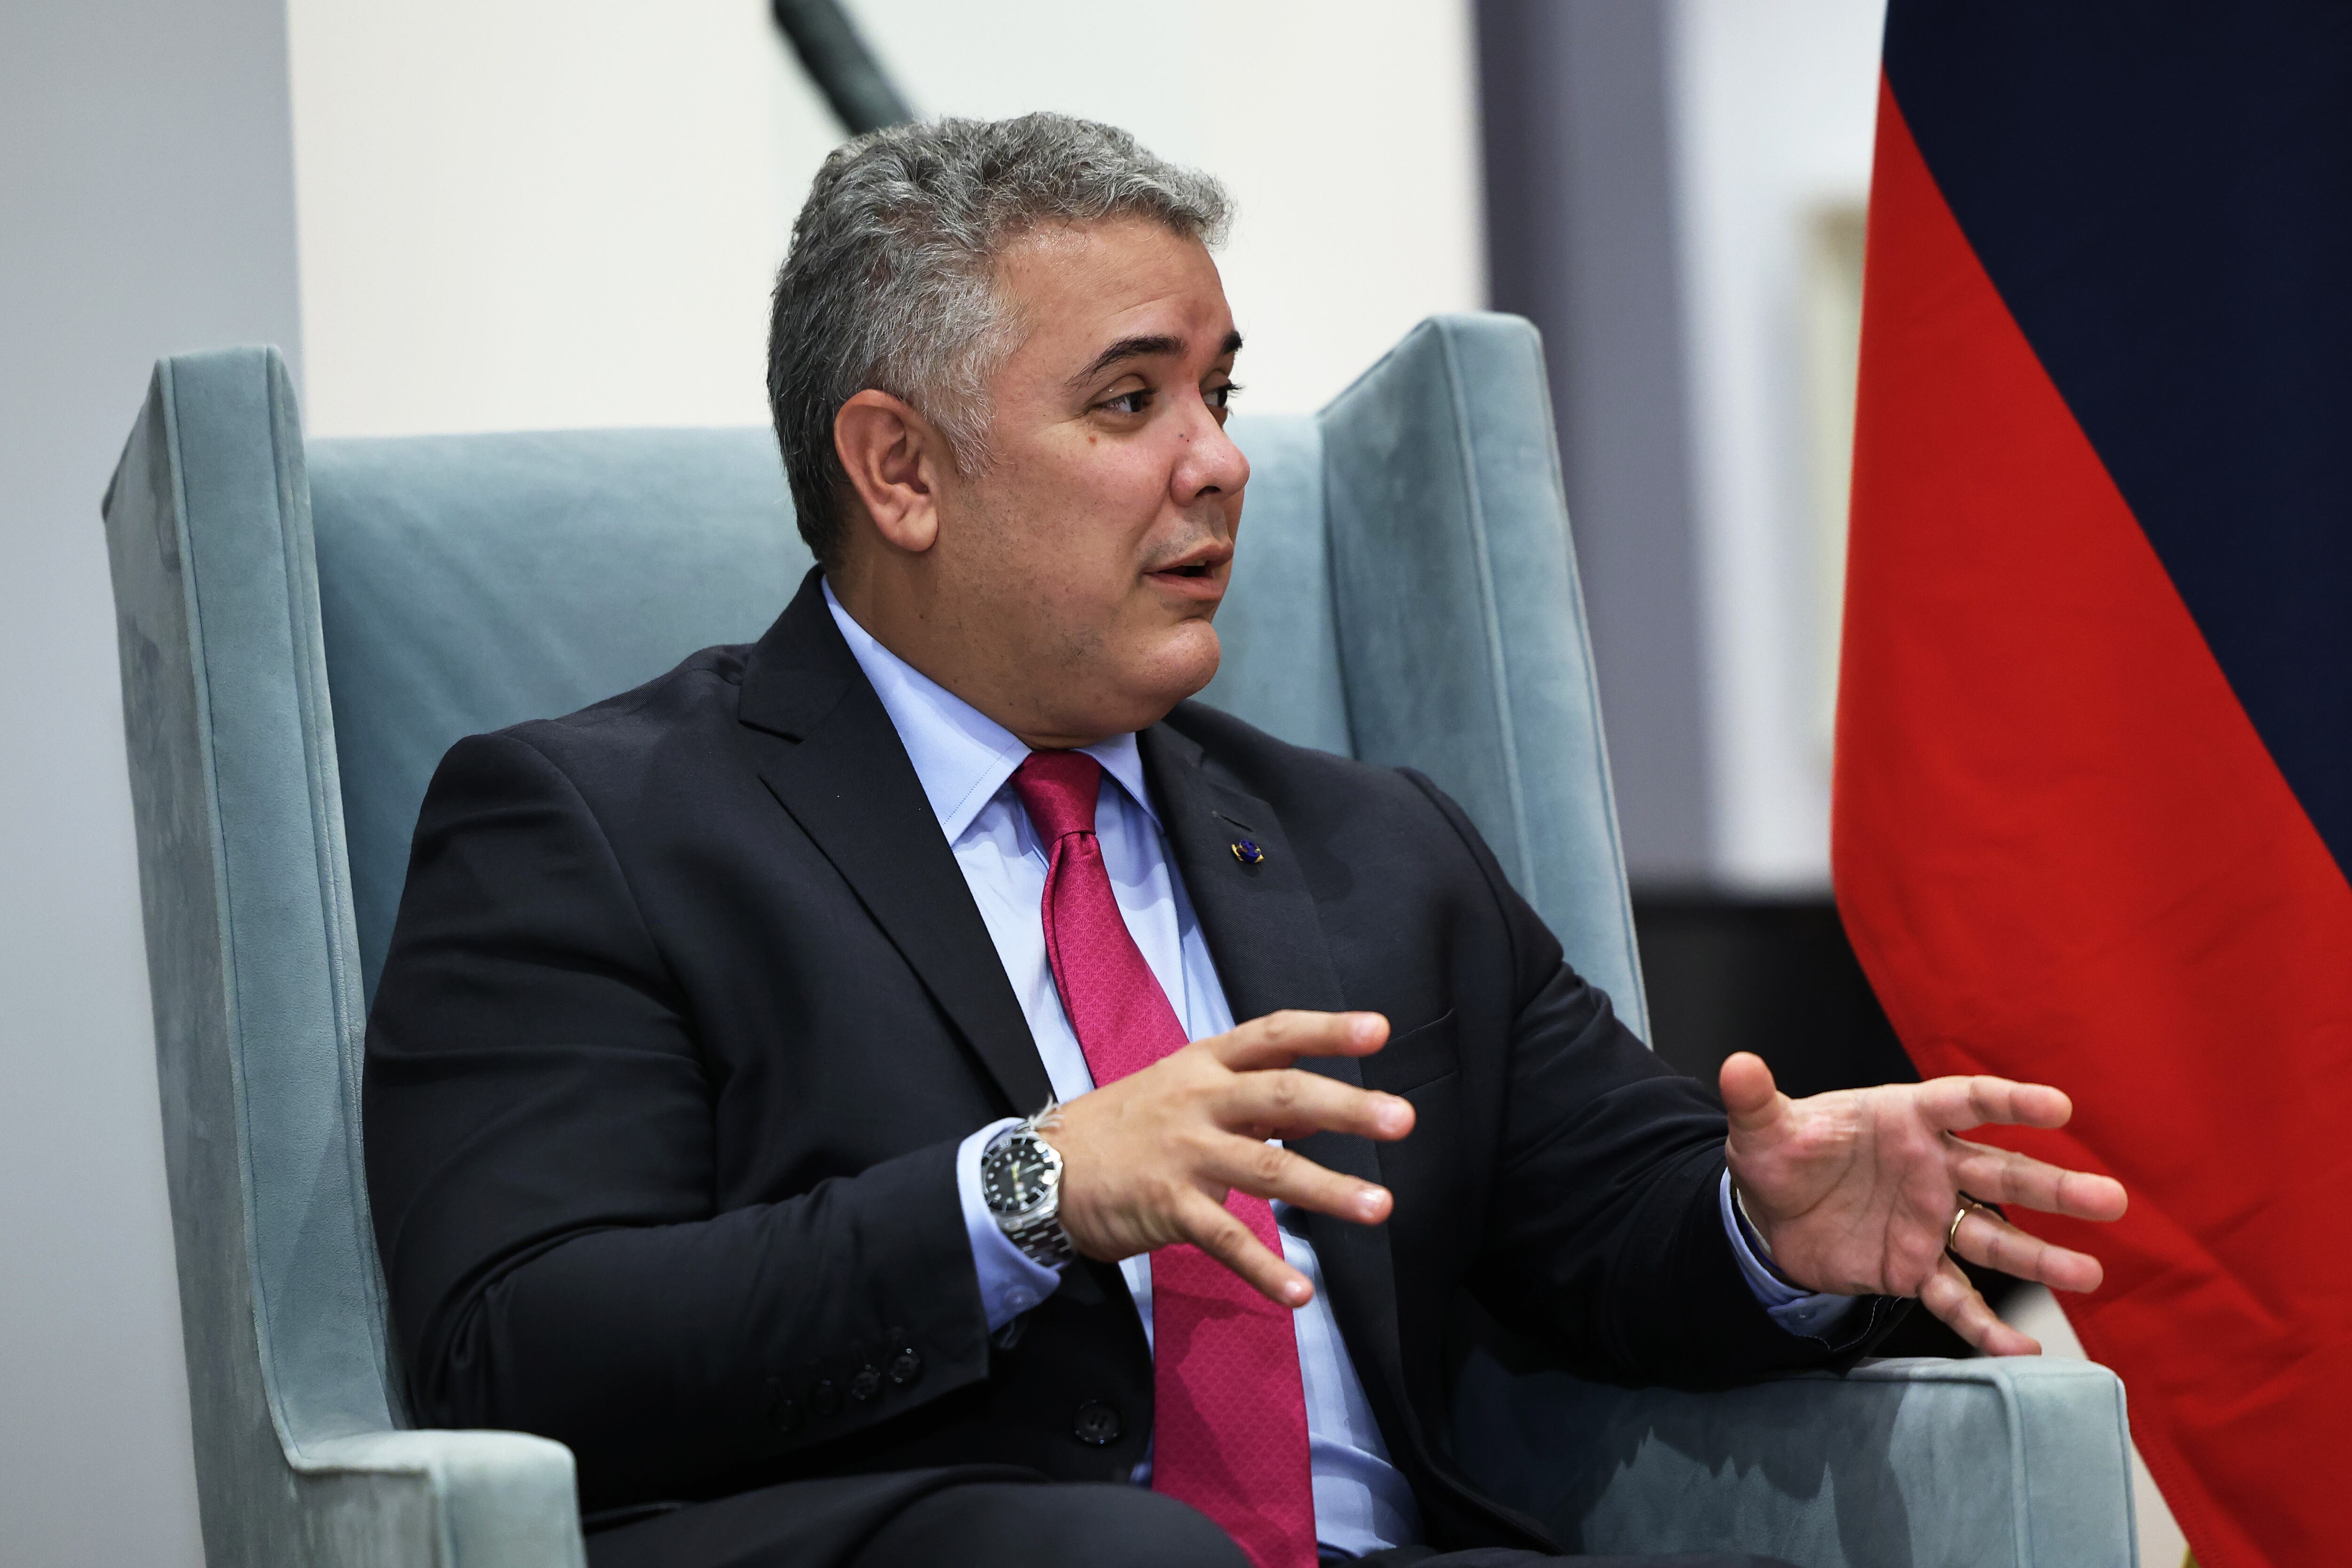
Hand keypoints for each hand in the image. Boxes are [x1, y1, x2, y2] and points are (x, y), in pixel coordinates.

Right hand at [1038, 1010, 1414, 1307]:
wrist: (1044, 1169)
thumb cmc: (1124, 1127)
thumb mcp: (1183, 1090)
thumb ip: (1250, 1098)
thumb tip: (1318, 1114)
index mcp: (1204, 1064)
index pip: (1272, 1035)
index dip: (1326, 1030)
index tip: (1380, 1030)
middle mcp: (1198, 1101)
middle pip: (1280, 1095)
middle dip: (1345, 1107)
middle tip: (1403, 1119)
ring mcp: (1183, 1154)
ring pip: (1265, 1169)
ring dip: (1326, 1191)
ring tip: (1380, 1208)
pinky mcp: (1166, 1207)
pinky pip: (1224, 1238)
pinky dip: (1264, 1269)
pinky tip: (1300, 1294)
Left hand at [1720, 1052, 2127, 1354]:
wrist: (1770, 1213)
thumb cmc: (1781, 1155)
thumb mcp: (1761, 1128)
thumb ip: (1754, 1100)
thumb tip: (1735, 1066)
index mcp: (1905, 1119)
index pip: (1966, 1103)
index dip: (2010, 1102)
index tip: (2059, 1105)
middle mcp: (1932, 1168)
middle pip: (2001, 1174)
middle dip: (2054, 1187)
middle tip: (2110, 1199)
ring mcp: (1931, 1221)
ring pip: (1995, 1239)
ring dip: (2042, 1258)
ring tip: (2090, 1275)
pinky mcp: (1916, 1267)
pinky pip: (1956, 1298)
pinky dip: (1985, 1327)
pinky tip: (2022, 1352)